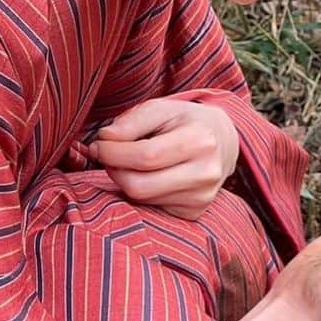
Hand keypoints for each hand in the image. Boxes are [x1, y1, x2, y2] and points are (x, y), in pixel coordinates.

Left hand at [86, 98, 239, 219]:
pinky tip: (147, 176)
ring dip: (124, 181)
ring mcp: (202, 198)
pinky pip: (152, 208)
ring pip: (142, 200)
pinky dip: (141, 193)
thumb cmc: (186, 121)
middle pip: (140, 186)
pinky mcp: (194, 213)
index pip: (145, 156)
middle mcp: (205, 174)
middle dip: (114, 170)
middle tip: (107, 155)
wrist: (223, 141)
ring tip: (127, 162)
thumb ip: (131, 121)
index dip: (113, 153)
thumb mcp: (161, 108)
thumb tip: (104, 140)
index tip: (98, 145)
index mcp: (200, 141)